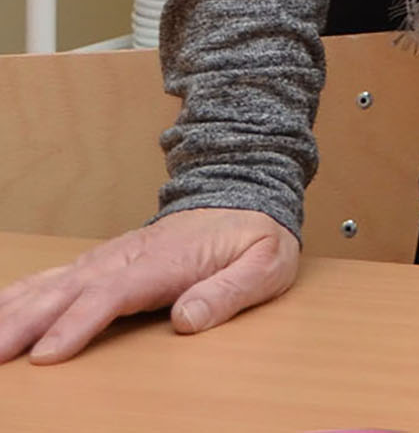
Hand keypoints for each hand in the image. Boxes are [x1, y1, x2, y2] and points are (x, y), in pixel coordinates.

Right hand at [0, 207, 298, 363]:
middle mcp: (130, 256)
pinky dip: (20, 294)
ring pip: (54, 283)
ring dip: (14, 309)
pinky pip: (55, 277)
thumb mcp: (266, 264)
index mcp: (167, 260)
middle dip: (27, 322)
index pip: (114, 293)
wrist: (246, 192)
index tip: (47, 354)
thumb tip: (187, 320)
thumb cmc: (256, 235)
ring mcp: (112, 256)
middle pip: (70, 290)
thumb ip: (230, 292)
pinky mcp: (103, 262)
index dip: (78, 323)